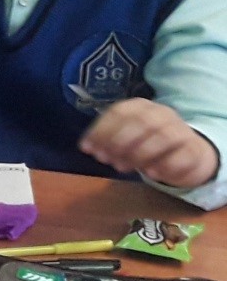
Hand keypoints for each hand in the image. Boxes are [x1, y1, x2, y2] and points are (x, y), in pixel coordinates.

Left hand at [80, 98, 221, 188]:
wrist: (185, 152)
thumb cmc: (145, 143)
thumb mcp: (124, 138)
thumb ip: (106, 141)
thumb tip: (85, 147)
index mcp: (140, 106)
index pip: (120, 111)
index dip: (101, 130)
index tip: (88, 149)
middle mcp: (162, 113)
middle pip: (142, 122)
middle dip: (119, 141)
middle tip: (105, 160)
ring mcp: (181, 130)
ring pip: (163, 136)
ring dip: (139, 153)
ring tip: (121, 168)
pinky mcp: (194, 149)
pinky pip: (182, 155)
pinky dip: (165, 164)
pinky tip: (151, 173)